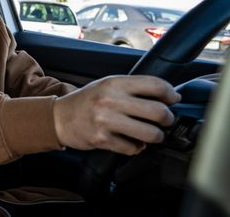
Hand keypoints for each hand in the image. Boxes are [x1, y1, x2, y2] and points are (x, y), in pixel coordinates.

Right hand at [52, 75, 180, 154]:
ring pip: (150, 134)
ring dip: (156, 136)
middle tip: (164, 120)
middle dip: (168, 119)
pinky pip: (133, 148)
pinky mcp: (102, 139)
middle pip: (158, 111)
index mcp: (114, 83)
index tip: (174, 99)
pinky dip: (136, 147)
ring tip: (151, 134)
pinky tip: (130, 141)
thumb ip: (133, 88)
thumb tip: (167, 95)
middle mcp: (111, 100)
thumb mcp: (107, 85)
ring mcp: (106, 121)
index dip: (171, 93)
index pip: (155, 85)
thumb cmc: (87, 101)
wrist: (58, 117)